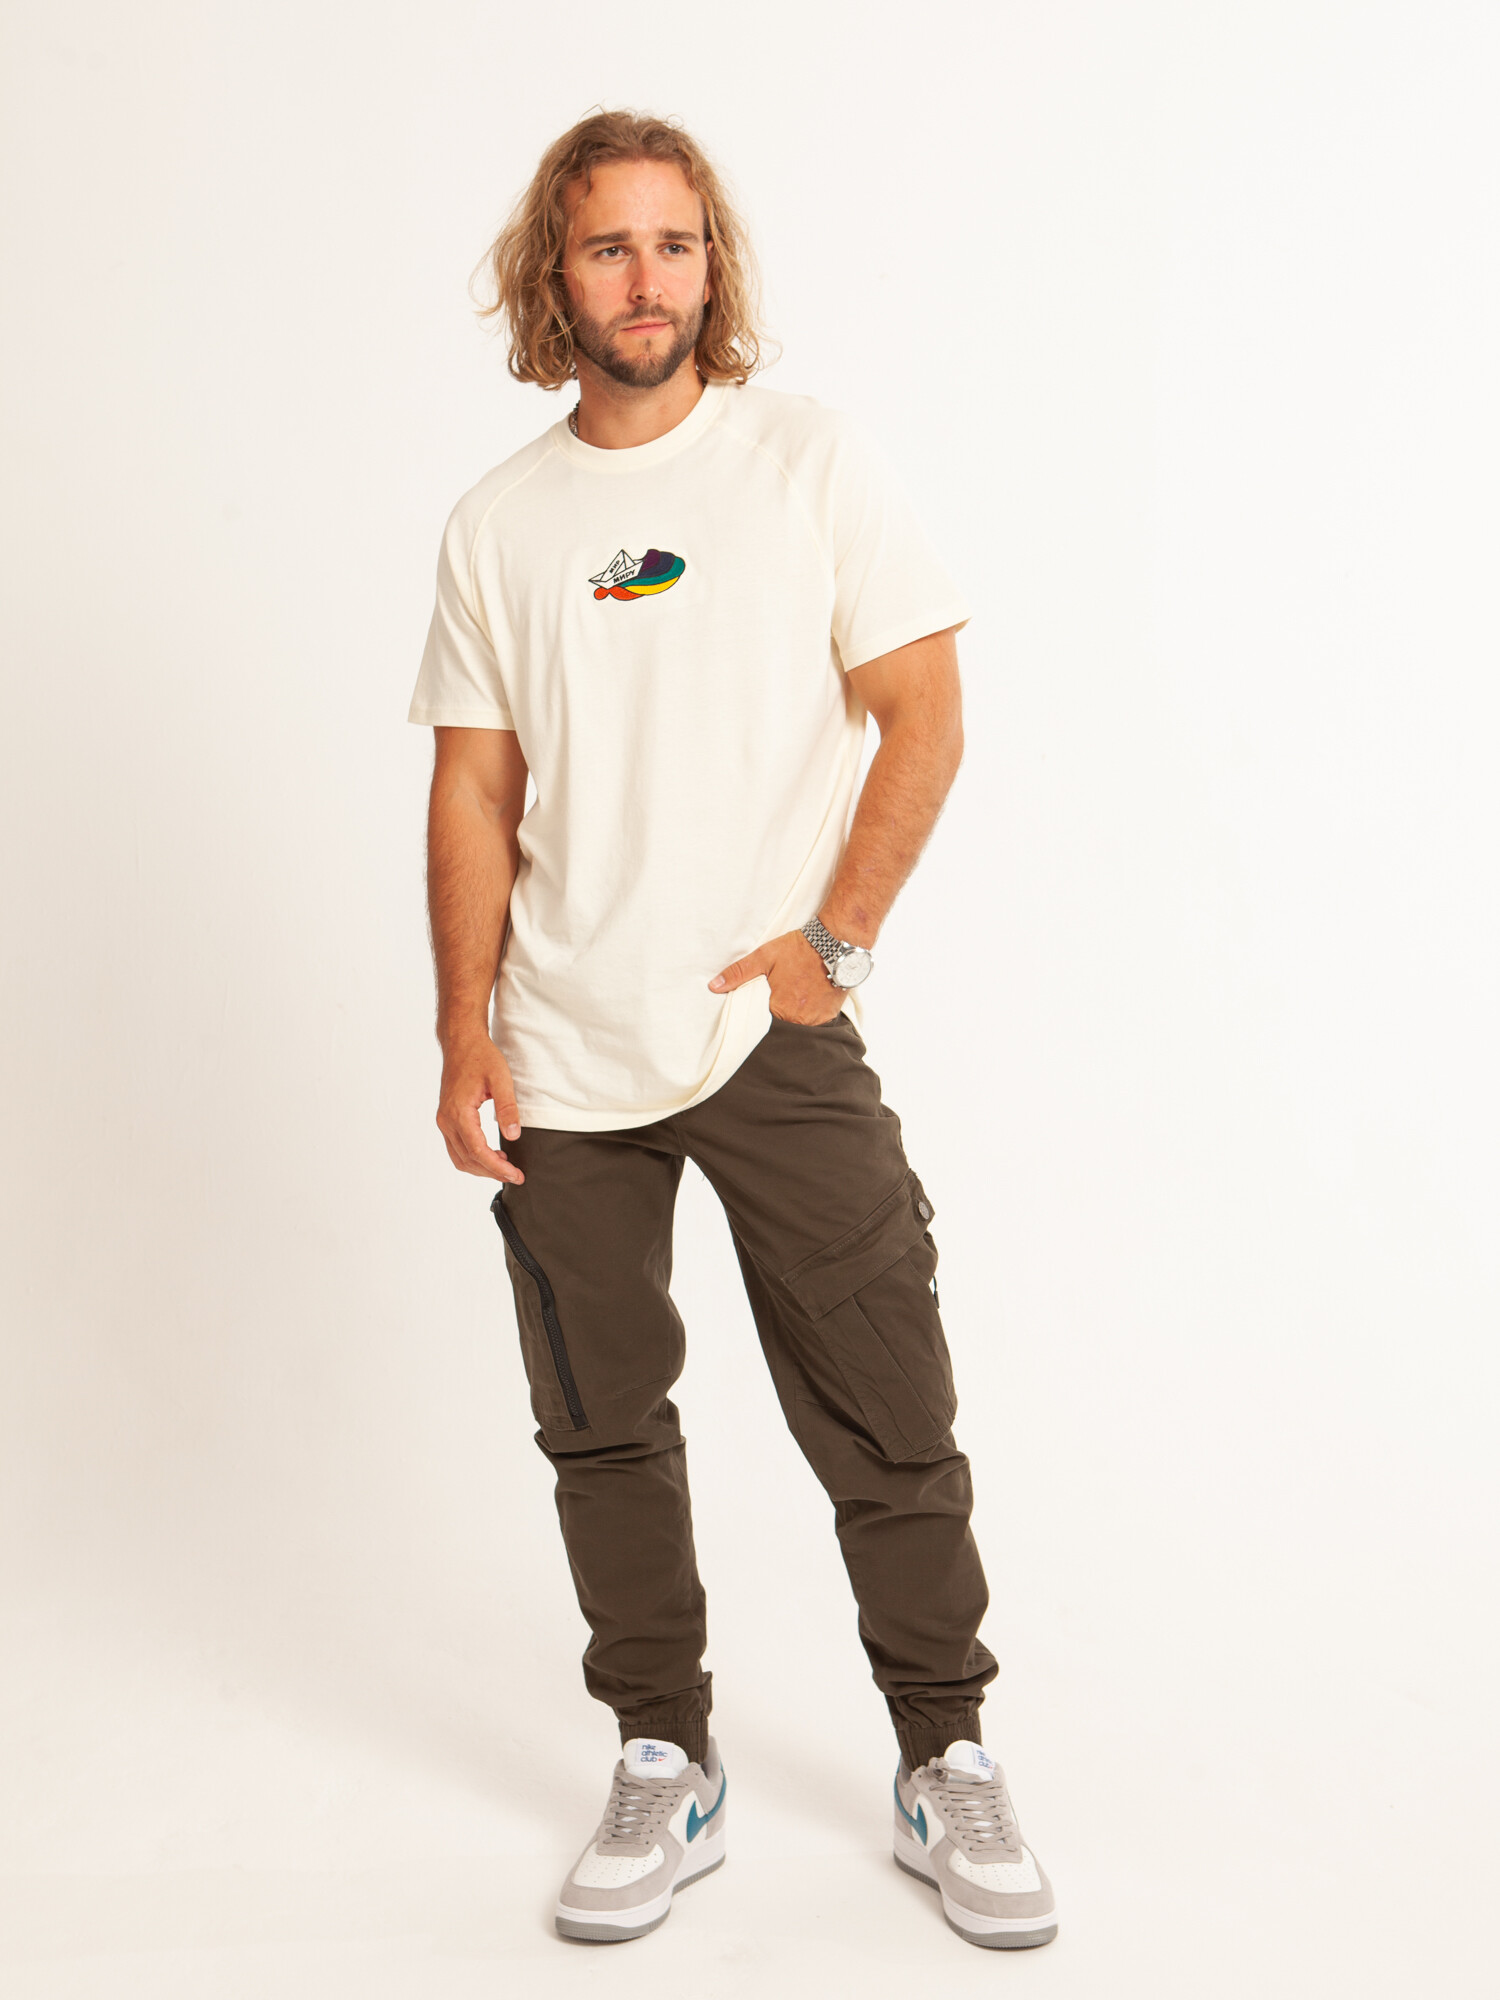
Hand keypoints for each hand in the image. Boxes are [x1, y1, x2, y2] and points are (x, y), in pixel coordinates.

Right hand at [436, 1032, 524, 1182]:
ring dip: (481, 1168)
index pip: (478, 1151)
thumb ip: (507, 1108)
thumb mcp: (501, 1079)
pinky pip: (456, 1148)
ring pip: (459, 1157)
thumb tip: (513, 1136)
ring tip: (506, 1168)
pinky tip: (492, 1155)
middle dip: (492, 1172)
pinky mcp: (446, 1119)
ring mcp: (443, 1120)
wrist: (461, 1042)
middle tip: (516, 1176)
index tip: (517, 1175)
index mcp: (459, 1113)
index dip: (498, 1167)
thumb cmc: (481, 1057)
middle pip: (467, 1159)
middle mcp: (446, 1120)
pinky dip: (473, 1158)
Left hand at [709, 929, 846, 1024]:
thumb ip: (739, 973)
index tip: (770, 996)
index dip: (765, 1008)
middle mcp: (798, 1019)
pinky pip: (817, 1021)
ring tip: (800, 992)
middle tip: (788, 991)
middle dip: (782, 1011)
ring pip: (800, 1023)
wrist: (835, 942)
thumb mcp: (764, 957)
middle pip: (783, 1022)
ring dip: (798, 1013)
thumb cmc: (798, 949)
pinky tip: (813, 995)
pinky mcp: (831, 1015)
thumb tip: (714, 986)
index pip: (763, 1019)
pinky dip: (813, 1012)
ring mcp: (817, 1019)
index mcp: (779, 1008)